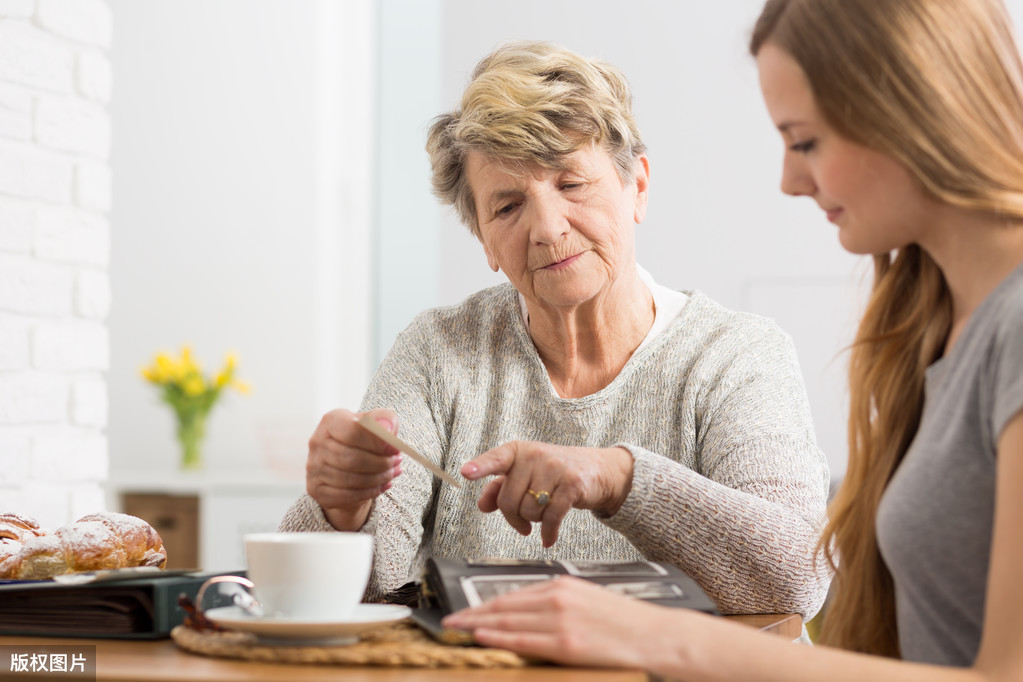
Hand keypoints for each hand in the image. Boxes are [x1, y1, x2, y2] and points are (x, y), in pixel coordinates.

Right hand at [306, 408, 402, 530]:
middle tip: (396, 463)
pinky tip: (379, 487)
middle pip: (352, 459)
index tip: (395, 449)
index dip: (377, 442)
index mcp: (331, 420)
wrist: (347, 463)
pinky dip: (368, 493)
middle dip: (380, 464)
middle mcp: (317, 442)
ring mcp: (313, 467)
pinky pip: (345, 496)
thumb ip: (385, 420)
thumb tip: (388, 430)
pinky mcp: (315, 489)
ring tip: (391, 474)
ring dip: (377, 479)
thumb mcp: (377, 424)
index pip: (353, 431)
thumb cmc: (364, 440)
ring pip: (350, 480)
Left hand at [441, 576, 673, 668]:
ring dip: (478, 624)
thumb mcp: (587, 601)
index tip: (465, 609)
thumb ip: (557, 604)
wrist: (657, 636)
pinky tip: (482, 636)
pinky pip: (524, 640)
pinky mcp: (567, 644)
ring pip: (508, 621)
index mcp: (562, 587)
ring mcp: (561, 621)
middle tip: (449, 620)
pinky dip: (500, 637)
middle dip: (473, 613)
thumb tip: (529, 615)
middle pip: (504, 605)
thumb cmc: (625, 623)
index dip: (484, 603)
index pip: (513, 595)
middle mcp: (558, 599)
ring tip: (457, 629)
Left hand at [461, 442, 632, 546]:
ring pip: (529, 511)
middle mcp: (535, 455)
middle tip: (523, 521)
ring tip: (542, 514)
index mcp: (518, 451)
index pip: (496, 459)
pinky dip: (548, 533)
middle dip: (514, 517)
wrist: (596, 470)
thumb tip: (482, 504)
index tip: (465, 473)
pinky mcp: (572, 485)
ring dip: (534, 521)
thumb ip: (500, 487)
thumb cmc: (554, 473)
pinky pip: (552, 517)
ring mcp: (555, 468)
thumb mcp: (525, 474)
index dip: (480, 467)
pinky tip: (548, 538)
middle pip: (509, 500)